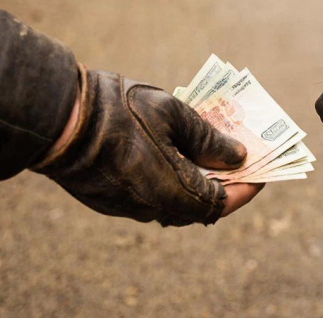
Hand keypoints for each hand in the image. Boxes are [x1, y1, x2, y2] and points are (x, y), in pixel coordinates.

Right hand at [32, 65, 262, 225]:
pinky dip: (170, 177)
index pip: (226, 201)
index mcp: (177, 194)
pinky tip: (175, 151)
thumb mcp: (176, 115)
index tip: (264, 169)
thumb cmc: (122, 112)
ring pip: (176, 200)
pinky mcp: (110, 201)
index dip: (248, 186)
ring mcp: (130, 208)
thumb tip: (238, 156)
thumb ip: (210, 138)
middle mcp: (156, 209)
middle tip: (238, 155)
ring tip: (210, 148)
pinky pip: (151, 194)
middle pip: (202, 203)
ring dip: (196, 178)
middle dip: (224, 180)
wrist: (59, 120)